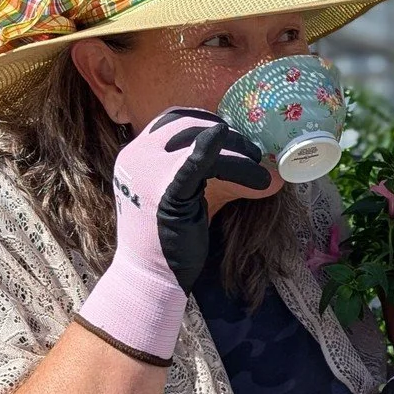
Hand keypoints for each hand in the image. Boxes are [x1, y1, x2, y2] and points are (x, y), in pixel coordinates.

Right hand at [77, 108, 269, 362]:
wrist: (147, 274)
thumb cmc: (164, 236)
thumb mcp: (172, 193)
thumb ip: (188, 169)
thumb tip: (225, 149)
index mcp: (134, 155)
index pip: (171, 120)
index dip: (204, 120)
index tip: (228, 131)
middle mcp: (137, 157)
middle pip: (190, 127)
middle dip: (228, 136)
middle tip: (253, 151)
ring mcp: (149, 172)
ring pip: (202, 143)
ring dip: (238, 152)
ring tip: (259, 168)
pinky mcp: (168, 192)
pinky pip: (200, 164)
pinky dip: (228, 159)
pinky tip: (253, 169)